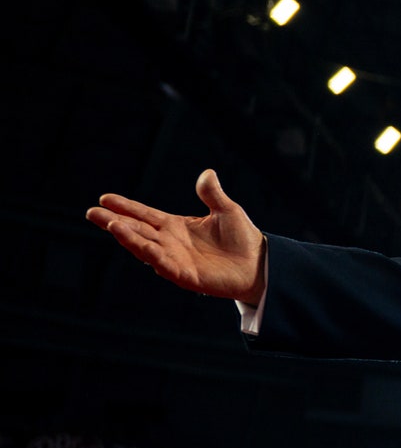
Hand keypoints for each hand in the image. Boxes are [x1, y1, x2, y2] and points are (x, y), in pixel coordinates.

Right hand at [86, 170, 265, 305]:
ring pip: (145, 246)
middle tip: (92, 212)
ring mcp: (175, 259)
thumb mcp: (227, 210)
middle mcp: (171, 242)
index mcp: (177, 226)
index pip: (145, 214)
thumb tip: (207, 173)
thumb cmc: (242, 239)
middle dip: (115, 221)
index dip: (126, 207)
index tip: (105, 198)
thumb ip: (212, 194)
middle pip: (137, 230)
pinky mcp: (185, 275)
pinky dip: (150, 254)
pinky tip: (138, 245)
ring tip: (110, 224)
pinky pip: (163, 264)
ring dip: (128, 237)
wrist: (260, 265)